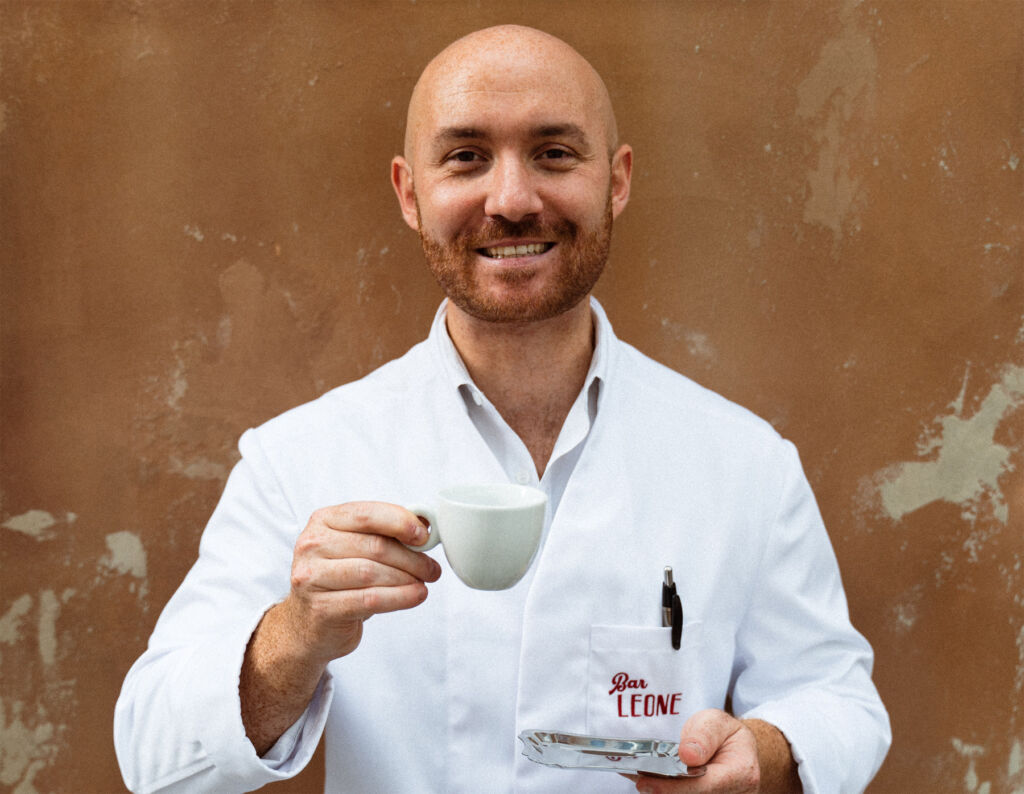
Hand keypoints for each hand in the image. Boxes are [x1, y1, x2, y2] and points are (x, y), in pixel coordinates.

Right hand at [279, 501, 441, 663]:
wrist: (306, 623)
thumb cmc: (339, 580)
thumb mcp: (356, 548)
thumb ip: (384, 533)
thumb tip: (425, 525)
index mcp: (323, 521)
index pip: (366, 514)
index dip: (400, 522)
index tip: (423, 536)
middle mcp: (312, 545)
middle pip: (374, 546)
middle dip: (411, 557)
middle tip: (431, 568)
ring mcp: (311, 577)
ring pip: (372, 573)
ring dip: (407, 578)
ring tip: (424, 583)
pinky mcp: (320, 608)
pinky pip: (370, 600)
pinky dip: (400, 597)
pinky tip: (416, 596)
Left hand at [626, 709, 758, 793]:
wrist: (738, 752)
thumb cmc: (726, 735)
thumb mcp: (717, 722)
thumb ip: (704, 735)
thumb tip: (687, 755)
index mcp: (741, 773)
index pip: (705, 786)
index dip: (674, 787)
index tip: (646, 782)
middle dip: (664, 791)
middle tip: (638, 780)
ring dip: (663, 792)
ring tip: (642, 779)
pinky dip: (667, 791)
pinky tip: (651, 783)